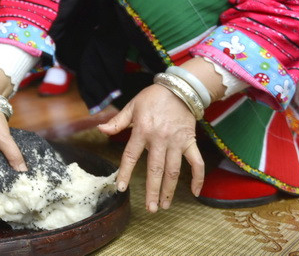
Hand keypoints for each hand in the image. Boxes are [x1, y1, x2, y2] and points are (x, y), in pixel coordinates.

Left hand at [97, 83, 203, 212]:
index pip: (131, 155)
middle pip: (155, 169)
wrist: (179, 89)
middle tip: (150, 208)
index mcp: (142, 130)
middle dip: (152, 190)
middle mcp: (160, 138)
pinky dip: (198, 178)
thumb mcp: (132, 106)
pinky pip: (196, 162)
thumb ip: (118, 121)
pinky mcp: (190, 142)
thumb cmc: (153, 97)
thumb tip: (100, 129)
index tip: (121, 187)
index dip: (125, 172)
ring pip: (174, 170)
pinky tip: (195, 192)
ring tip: (164, 205)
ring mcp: (177, 142)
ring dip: (169, 189)